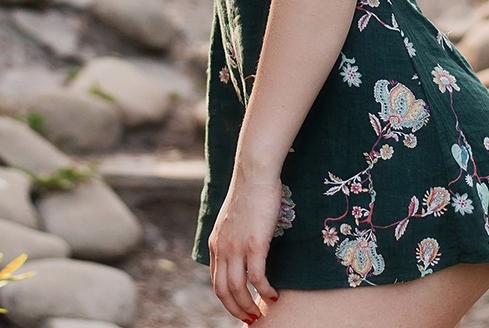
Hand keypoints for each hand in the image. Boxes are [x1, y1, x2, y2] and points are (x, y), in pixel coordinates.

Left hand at [208, 174, 281, 322]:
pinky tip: (273, 296)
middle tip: (250, 319)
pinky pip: (257, 278)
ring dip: (248, 306)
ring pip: (238, 289)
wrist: (254, 174)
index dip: (227, 301)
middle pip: (223, 291)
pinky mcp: (255, 244)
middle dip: (236, 309)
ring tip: (261, 312)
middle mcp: (222, 249)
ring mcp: (237, 247)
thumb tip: (241, 252)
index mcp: (215, 244)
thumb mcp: (233, 220)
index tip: (239, 309)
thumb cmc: (249, 194)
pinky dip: (264, 292)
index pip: (216, 282)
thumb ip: (232, 238)